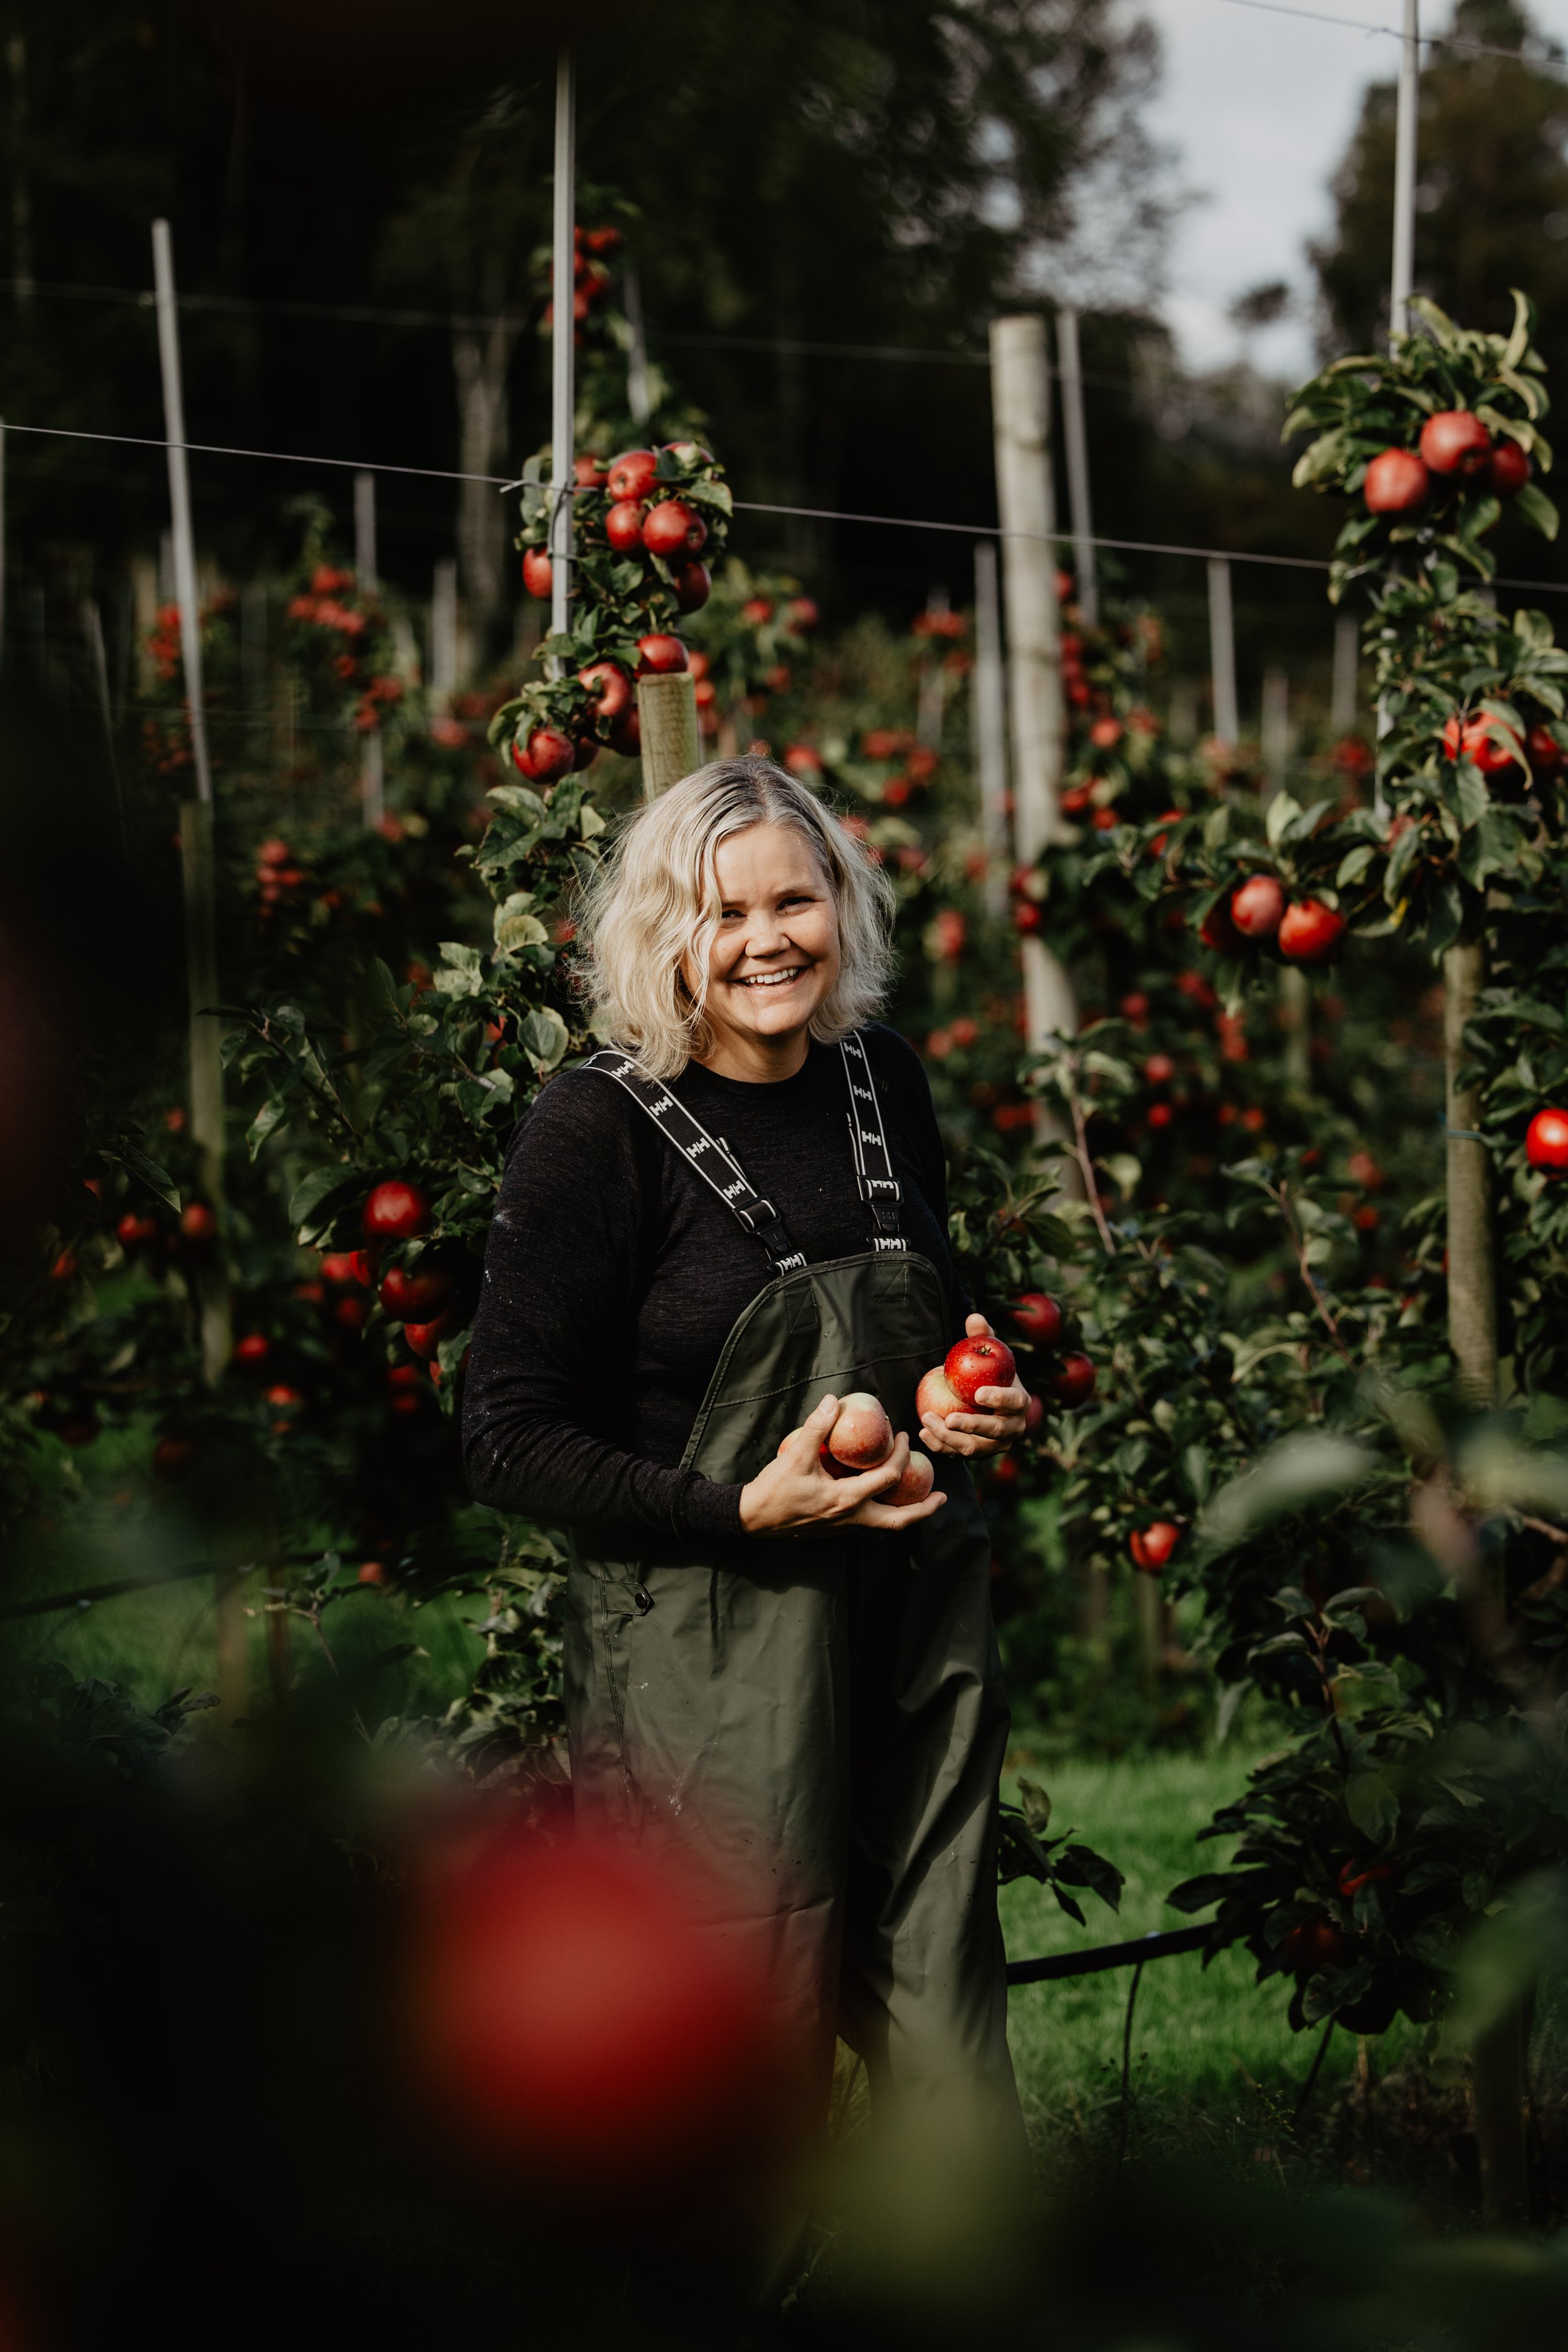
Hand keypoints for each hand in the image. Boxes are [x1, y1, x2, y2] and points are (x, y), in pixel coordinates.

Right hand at [738, 1395, 947, 1536]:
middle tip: (943, 1497)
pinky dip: (885, 1512)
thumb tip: (832, 1401)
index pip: (888, 1477)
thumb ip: (816, 1428)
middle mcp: (851, 1518)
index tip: (902, 1435)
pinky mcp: (836, 1530)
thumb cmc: (775, 1489)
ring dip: (907, 1513)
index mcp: (846, 1499)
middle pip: (899, 1520)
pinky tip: (884, 1498)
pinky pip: (870, 1524)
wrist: (752, 1520)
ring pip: (886, 1525)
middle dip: (924, 1509)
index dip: (899, 1453)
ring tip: (923, 1502)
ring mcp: (844, 1527)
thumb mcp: (796, 1456)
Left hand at [921, 1312, 1029, 1458]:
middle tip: (948, 1419)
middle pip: (995, 1431)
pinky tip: (924, 1433)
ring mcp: (996, 1445)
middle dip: (971, 1426)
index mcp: (1020, 1402)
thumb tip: (974, 1316)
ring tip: (926, 1421)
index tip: (979, 1393)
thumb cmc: (989, 1373)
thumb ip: (983, 1337)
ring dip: (949, 1438)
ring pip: (975, 1448)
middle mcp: (1013, 1428)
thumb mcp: (989, 1354)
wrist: (987, 1400)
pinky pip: (959, 1454)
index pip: (1015, 1402)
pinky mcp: (979, 1454)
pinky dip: (941, 1446)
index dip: (1000, 1399)